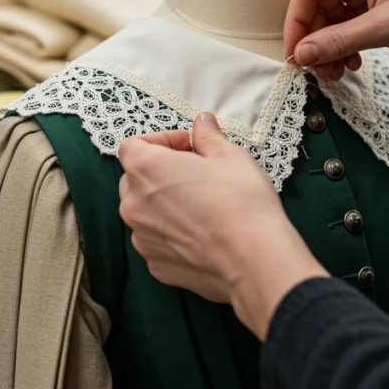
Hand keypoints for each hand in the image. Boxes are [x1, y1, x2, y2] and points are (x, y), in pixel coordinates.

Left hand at [118, 113, 328, 339]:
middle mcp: (134, 205)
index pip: (133, 146)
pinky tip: (202, 233)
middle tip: (196, 172)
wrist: (255, 260)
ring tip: (201, 205)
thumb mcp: (230, 156)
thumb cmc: (242, 204)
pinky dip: (172, 234)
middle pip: (135, 179)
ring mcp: (142, 239)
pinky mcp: (156, 265)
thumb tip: (202, 123)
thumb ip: (207, 137)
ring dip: (165, 204)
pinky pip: (156, 241)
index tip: (188, 146)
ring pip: (145, 213)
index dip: (161, 141)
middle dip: (160, 172)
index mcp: (146, 170)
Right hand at [286, 0, 388, 108]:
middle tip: (319, 70)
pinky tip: (352, 62)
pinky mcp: (372, 3)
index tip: (294, 55)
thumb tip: (301, 54)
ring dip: (329, 47)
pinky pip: (344, 25)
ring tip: (338, 71)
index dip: (296, 23)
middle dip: (315, 40)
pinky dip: (343, 45)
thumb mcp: (385, 27)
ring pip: (328, 19)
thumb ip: (339, 41)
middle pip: (315, 5)